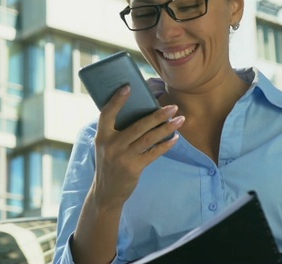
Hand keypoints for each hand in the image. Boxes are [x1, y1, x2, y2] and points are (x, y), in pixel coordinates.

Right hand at [92, 85, 184, 208]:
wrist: (106, 193)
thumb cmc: (109, 164)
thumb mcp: (106, 147)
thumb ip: (117, 132)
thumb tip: (142, 113)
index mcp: (102, 136)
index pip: (107, 113)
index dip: (117, 100)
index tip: (128, 87)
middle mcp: (111, 145)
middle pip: (138, 125)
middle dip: (158, 115)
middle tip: (173, 107)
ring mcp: (122, 157)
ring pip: (149, 138)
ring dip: (166, 128)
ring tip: (180, 119)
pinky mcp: (133, 168)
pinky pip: (153, 153)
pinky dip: (165, 145)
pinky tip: (175, 138)